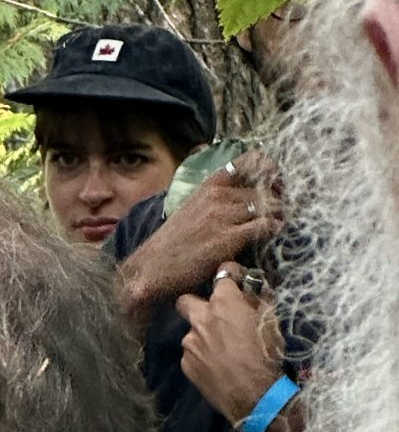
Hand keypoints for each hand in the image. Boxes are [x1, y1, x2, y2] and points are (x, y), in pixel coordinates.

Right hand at [120, 151, 283, 316]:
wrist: (150, 269)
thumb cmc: (170, 245)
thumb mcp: (191, 211)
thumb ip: (214, 202)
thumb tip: (237, 202)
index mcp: (209, 186)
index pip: (249, 162)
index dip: (268, 168)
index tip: (274, 181)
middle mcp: (218, 196)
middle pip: (263, 188)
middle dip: (277, 197)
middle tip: (282, 209)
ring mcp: (223, 216)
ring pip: (266, 206)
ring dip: (278, 214)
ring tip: (280, 222)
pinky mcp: (228, 238)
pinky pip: (263, 226)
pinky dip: (273, 229)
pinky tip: (273, 234)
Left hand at [178, 269, 284, 425]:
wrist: (254, 394)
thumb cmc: (267, 353)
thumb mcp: (270, 319)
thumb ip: (257, 299)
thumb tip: (251, 291)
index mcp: (223, 301)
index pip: (222, 274)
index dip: (231, 276)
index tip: (237, 282)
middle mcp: (200, 318)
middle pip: (186, 301)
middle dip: (197, 303)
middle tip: (212, 315)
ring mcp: (189, 343)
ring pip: (191, 332)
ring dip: (203, 336)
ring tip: (220, 350)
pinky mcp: (186, 365)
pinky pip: (191, 354)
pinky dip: (201, 356)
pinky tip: (215, 366)